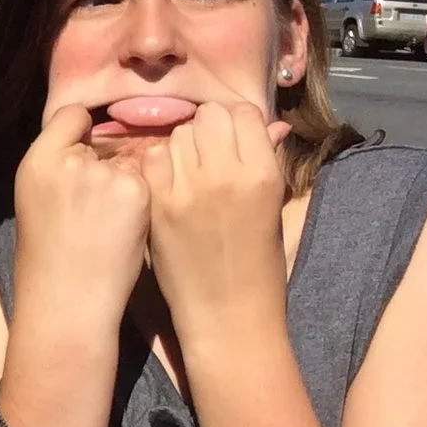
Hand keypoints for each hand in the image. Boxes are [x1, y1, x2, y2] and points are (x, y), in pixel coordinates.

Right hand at [14, 104, 151, 341]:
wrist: (66, 302)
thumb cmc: (48, 257)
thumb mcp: (34, 199)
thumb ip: (57, 165)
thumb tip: (90, 141)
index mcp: (37, 161)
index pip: (71, 116)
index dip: (81, 135)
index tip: (82, 158)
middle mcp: (70, 160)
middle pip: (101, 142)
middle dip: (102, 165)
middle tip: (90, 208)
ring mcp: (106, 174)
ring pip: (127, 162)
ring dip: (124, 184)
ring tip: (107, 224)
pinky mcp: (138, 191)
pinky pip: (147, 181)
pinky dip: (142, 202)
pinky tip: (126, 229)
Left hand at [138, 101, 290, 337]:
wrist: (228, 314)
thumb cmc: (258, 263)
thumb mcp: (273, 207)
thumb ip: (267, 160)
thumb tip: (273, 125)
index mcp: (264, 173)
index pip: (243, 112)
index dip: (235, 124)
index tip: (231, 141)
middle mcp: (227, 173)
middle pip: (208, 116)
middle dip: (207, 130)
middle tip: (207, 156)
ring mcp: (189, 188)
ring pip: (178, 133)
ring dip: (182, 146)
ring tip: (189, 174)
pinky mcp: (158, 203)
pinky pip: (153, 158)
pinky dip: (159, 166)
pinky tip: (168, 186)